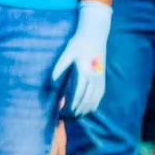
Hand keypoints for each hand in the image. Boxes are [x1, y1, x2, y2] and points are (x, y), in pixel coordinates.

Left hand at [49, 0, 112, 120]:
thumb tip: (52, 85)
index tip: (61, 114)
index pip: (77, 96)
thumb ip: (59, 69)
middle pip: (86, 101)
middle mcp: (94, 78)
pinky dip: (93, 105)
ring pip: (94, 101)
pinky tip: (86, 111)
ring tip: (74, 118)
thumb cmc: (77, 44)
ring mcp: (100, 79)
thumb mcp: (65, 54)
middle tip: (65, 119)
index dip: (70, 107)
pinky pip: (99, 96)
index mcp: (84, 73)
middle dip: (76, 112)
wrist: (95, 35)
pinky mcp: (102, 79)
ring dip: (84, 111)